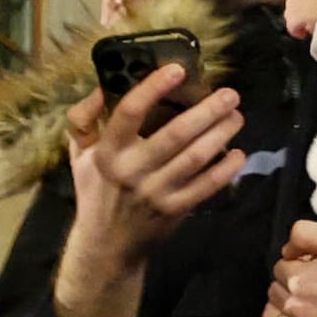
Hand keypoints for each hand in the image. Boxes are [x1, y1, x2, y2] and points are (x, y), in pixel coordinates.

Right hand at [48, 61, 245, 316]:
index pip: (130, 113)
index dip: (153, 89)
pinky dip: (225, 170)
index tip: (177, 70)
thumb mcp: (79, 155)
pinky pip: (205, 187)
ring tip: (237, 116)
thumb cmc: (95, 191)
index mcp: (108, 152)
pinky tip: (238, 153)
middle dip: (206, 112)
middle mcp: (132, 171)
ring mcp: (156, 192)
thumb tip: (102, 89)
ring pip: (194, 159)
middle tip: (230, 94)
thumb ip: (83, 120)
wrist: (106, 246)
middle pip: (174, 135)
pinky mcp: (174, 210)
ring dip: (220, 135)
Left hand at [259, 221, 316, 316]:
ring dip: (280, 309)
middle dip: (288, 285)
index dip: (296, 264)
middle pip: (275, 293)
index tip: (315, 266)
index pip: (280, 268)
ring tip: (300, 305)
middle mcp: (298, 310)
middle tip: (314, 284)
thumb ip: (306, 234)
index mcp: (302, 280)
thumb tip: (285, 251)